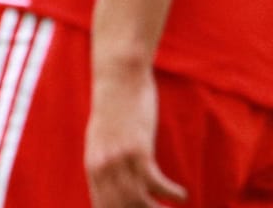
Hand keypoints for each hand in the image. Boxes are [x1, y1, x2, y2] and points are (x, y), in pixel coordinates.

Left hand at [86, 65, 184, 207]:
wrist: (118, 79)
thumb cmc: (115, 109)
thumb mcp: (103, 138)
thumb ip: (106, 160)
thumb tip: (115, 182)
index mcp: (93, 165)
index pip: (101, 205)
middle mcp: (102, 165)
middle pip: (119, 207)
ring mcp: (118, 158)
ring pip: (137, 200)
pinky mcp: (137, 148)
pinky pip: (156, 183)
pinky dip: (171, 193)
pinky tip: (181, 195)